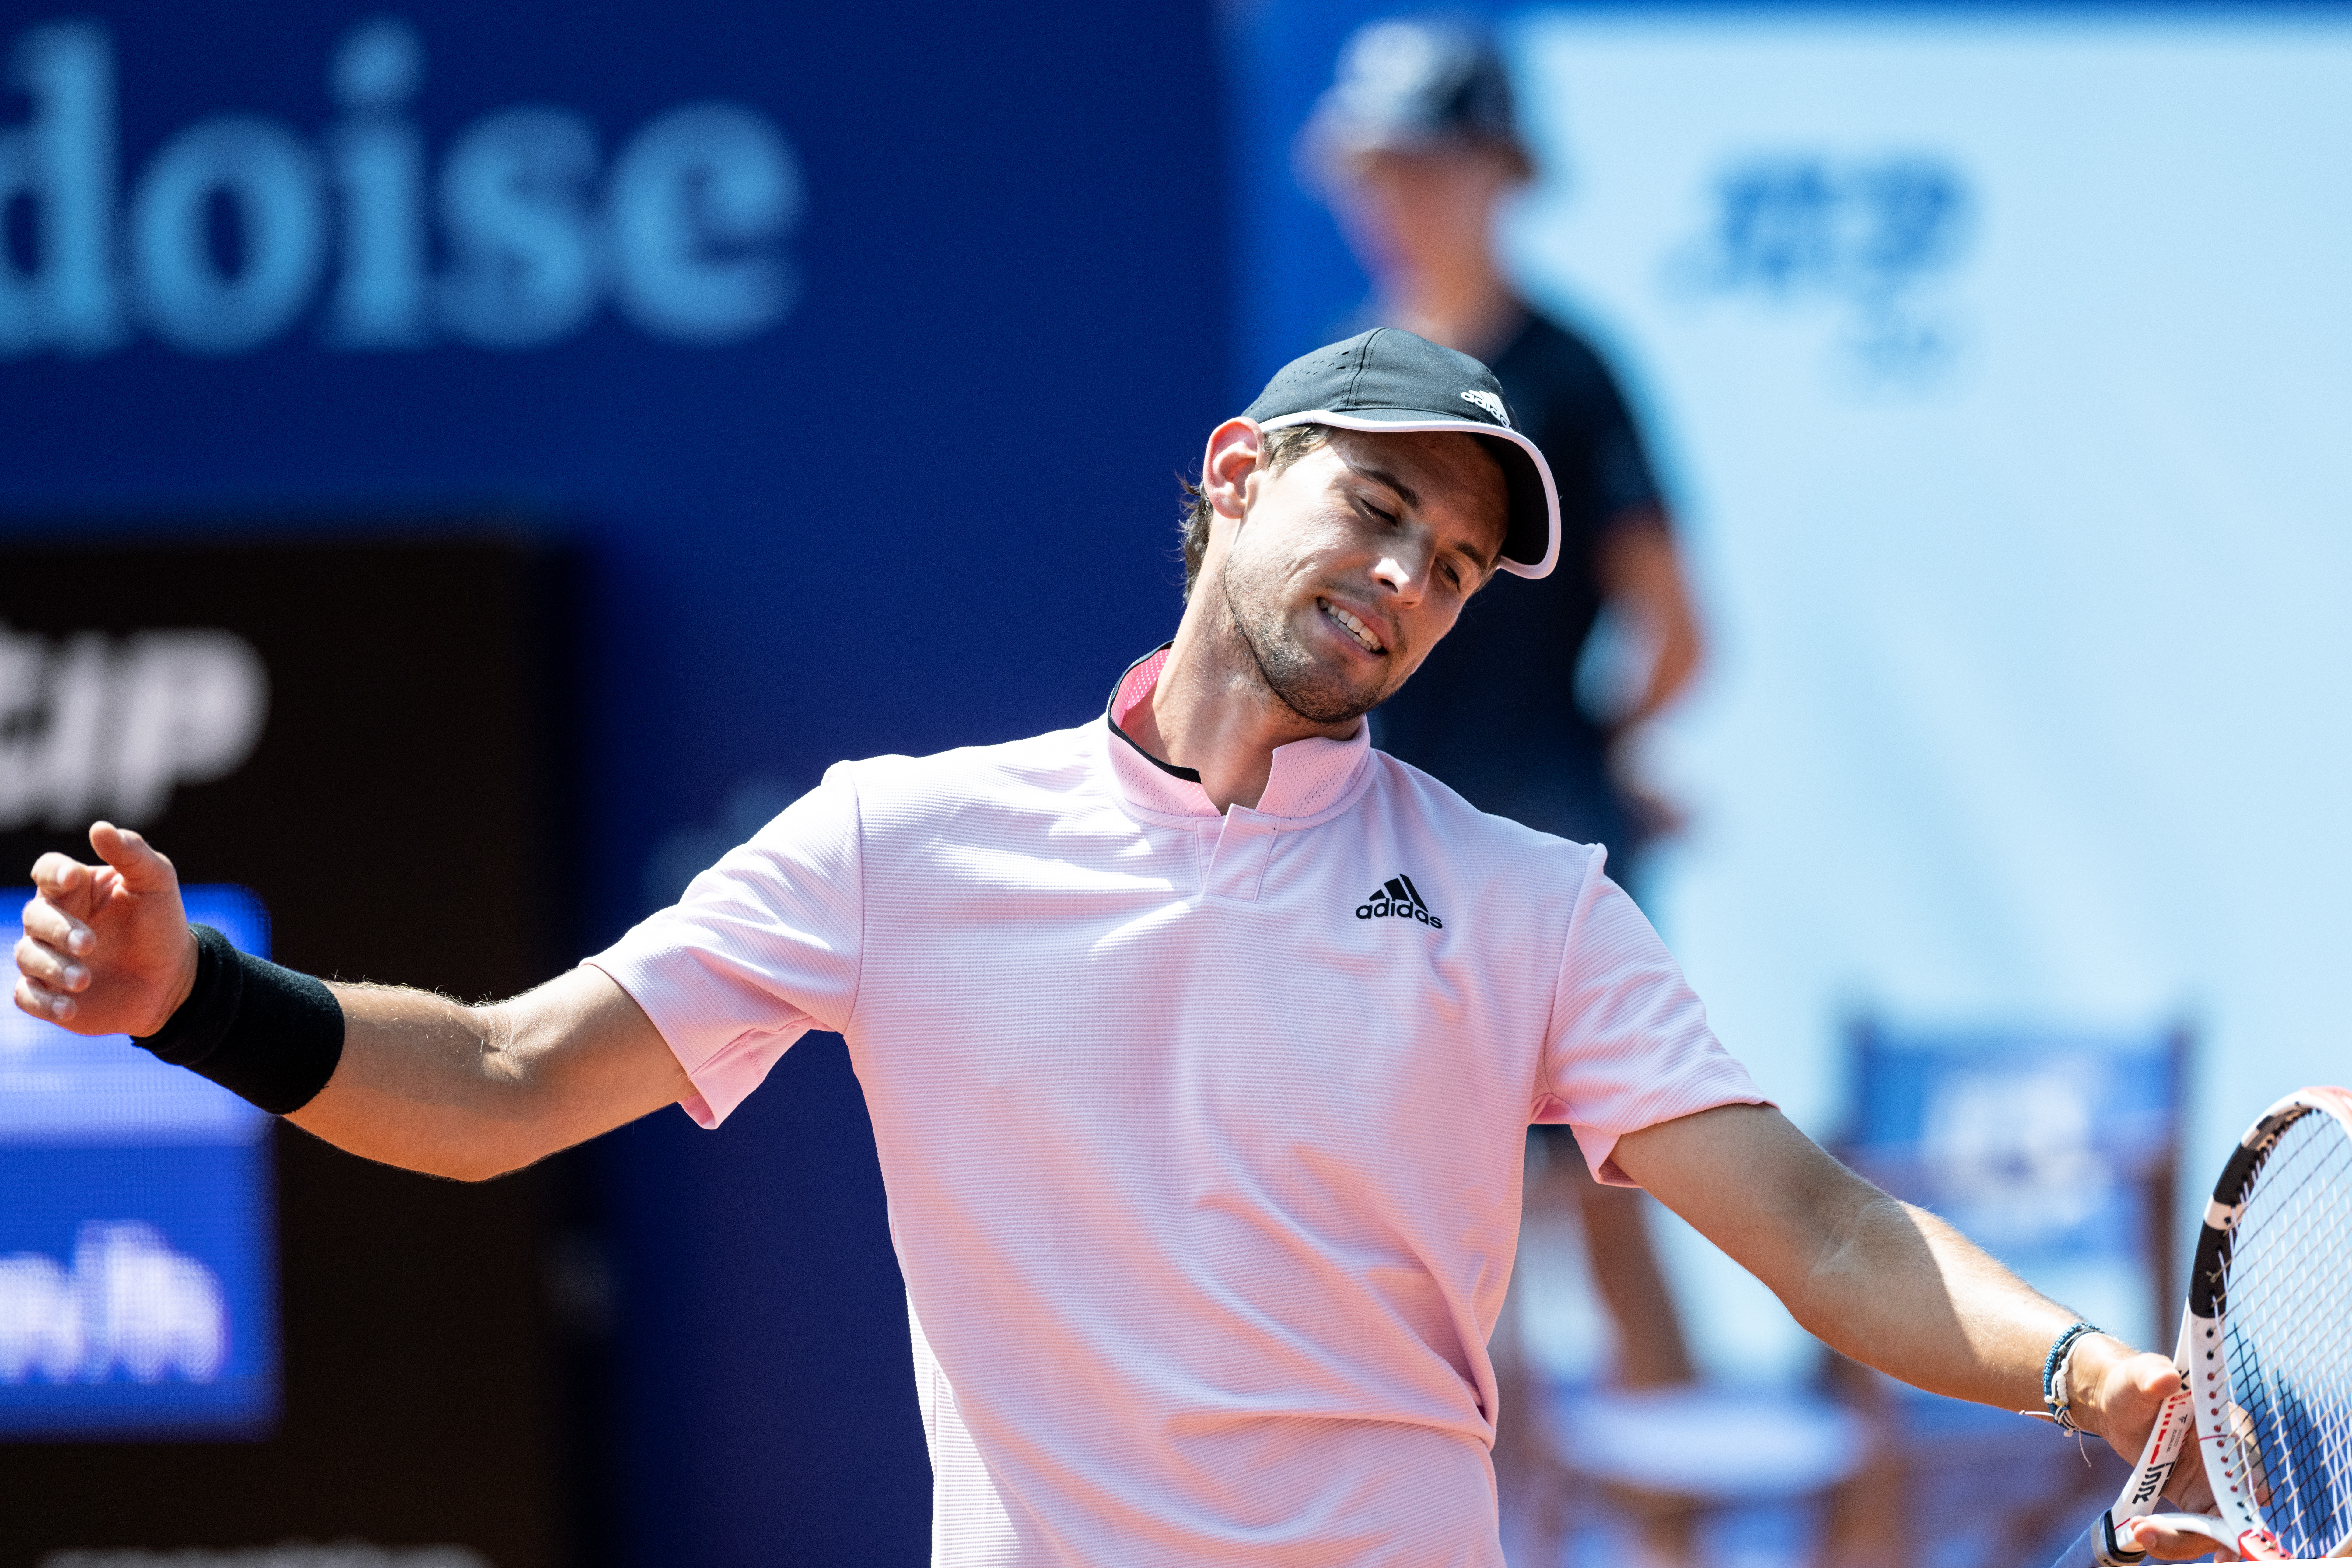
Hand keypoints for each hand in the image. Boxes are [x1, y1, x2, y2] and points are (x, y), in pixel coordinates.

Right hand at [14, 823, 197, 1037]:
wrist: (173, 978)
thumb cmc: (161, 924)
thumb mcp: (157, 883)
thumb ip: (132, 853)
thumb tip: (99, 827)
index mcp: (75, 888)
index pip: (48, 871)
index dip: (54, 872)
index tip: (73, 878)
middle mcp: (54, 920)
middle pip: (35, 916)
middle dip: (58, 929)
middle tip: (89, 943)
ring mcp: (48, 957)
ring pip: (28, 956)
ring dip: (54, 968)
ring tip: (85, 979)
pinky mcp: (48, 993)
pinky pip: (27, 996)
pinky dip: (43, 1002)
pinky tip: (69, 1006)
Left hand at [2073, 1338, 2224, 1559]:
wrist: (2114, 1404)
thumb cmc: (2131, 1384)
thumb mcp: (2138, 1377)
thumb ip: (2151, 1375)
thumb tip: (2164, 1377)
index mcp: (2228, 1426)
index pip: (2246, 1465)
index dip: (2242, 1494)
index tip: (2229, 1520)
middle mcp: (2229, 1460)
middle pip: (2239, 1506)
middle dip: (2220, 1534)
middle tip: (2197, 1550)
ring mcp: (2214, 1483)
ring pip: (2216, 1525)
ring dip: (2185, 1538)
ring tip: (2143, 1534)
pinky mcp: (2194, 1498)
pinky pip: (2195, 1527)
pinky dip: (2175, 1537)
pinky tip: (2147, 1537)